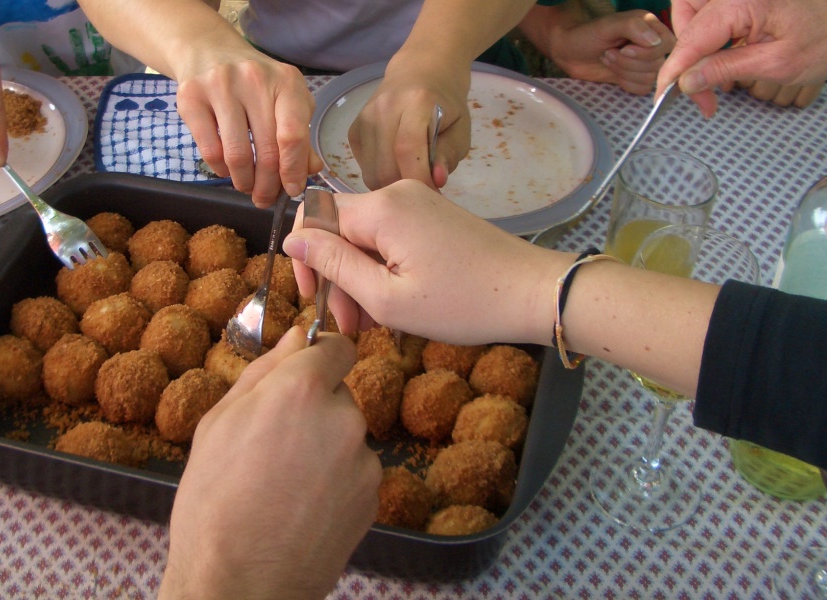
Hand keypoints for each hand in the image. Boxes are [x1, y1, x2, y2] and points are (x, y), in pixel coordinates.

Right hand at [159, 329, 379, 598]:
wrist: (239, 582)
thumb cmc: (213, 501)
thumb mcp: (218, 423)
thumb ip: (265, 371)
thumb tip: (297, 337)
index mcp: (301, 390)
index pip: (337, 348)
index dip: (318, 360)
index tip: (301, 378)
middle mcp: (343, 418)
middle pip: (338, 395)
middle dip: (313, 411)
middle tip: (272, 449)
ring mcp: (364, 461)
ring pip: (346, 436)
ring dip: (325, 449)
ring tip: (283, 486)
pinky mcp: (373, 497)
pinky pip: (355, 473)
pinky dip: (335, 483)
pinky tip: (301, 507)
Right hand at [175, 50, 322, 207]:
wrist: (209, 52)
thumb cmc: (255, 84)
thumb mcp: (285, 101)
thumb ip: (300, 135)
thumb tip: (310, 170)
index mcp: (286, 81)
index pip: (293, 135)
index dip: (293, 170)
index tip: (292, 190)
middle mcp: (254, 79)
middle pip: (267, 151)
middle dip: (268, 185)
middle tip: (265, 198)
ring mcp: (220, 86)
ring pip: (237, 155)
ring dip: (244, 182)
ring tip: (247, 187)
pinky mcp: (191, 97)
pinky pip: (210, 151)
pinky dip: (221, 170)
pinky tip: (227, 170)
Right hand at [282, 180, 565, 344]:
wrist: (533, 292)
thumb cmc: (462, 303)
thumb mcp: (386, 297)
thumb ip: (334, 266)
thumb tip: (293, 238)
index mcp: (380, 208)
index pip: (313, 216)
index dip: (304, 259)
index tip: (314, 300)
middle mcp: (396, 192)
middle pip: (340, 228)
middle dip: (336, 277)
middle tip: (349, 326)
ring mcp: (418, 201)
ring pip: (365, 236)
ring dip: (360, 278)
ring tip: (372, 324)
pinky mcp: (433, 215)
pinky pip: (390, 237)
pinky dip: (383, 269)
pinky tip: (395, 305)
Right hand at [347, 55, 469, 189]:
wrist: (419, 71)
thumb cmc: (445, 103)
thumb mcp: (460, 128)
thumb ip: (449, 154)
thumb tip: (436, 181)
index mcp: (417, 101)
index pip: (408, 148)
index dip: (418, 178)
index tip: (433, 195)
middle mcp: (383, 108)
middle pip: (385, 167)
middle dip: (405, 188)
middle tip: (424, 188)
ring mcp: (364, 119)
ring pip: (371, 173)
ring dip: (392, 185)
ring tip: (411, 176)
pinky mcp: (353, 130)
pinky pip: (364, 168)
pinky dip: (380, 176)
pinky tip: (396, 165)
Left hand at [548, 10, 674, 95]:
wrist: (570, 52)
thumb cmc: (587, 34)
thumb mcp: (609, 25)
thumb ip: (633, 27)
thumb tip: (655, 41)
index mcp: (651, 26)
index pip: (666, 45)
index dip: (645, 52)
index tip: (624, 49)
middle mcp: (652, 44)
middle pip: (657, 64)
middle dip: (627, 63)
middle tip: (608, 53)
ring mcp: (645, 63)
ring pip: (649, 78)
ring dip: (623, 72)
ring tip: (608, 59)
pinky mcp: (636, 78)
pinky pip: (642, 89)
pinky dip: (625, 84)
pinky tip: (612, 73)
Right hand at [658, 0, 826, 116]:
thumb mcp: (777, 63)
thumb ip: (726, 70)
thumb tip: (687, 81)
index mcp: (741, 2)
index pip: (689, 39)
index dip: (673, 71)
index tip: (664, 97)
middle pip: (686, 17)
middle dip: (683, 55)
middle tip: (697, 90)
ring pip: (695, 13)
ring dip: (693, 44)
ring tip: (711, 77)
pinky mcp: (747, 0)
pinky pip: (714, 14)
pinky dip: (711, 38)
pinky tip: (724, 62)